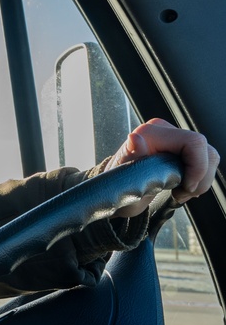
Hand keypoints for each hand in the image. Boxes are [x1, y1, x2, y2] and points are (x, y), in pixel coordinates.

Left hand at [104, 118, 218, 217]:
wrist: (115, 190)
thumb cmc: (118, 185)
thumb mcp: (122, 178)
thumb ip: (132, 157)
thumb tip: (135, 138)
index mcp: (150, 133)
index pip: (193, 142)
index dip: (198, 167)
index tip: (186, 187)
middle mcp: (163, 131)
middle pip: (205, 149)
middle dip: (201, 177)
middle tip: (183, 193)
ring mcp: (173, 139)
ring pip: (208, 156)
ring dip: (201, 179)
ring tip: (182, 192)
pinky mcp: (179, 149)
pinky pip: (202, 161)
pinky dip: (199, 178)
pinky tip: (183, 187)